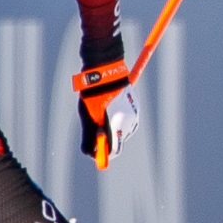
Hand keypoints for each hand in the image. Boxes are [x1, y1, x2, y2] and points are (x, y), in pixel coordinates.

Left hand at [73, 27, 135, 169]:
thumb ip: (89, 136)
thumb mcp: (88, 116)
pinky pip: (125, 121)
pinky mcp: (135, 107)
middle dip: (105, 140)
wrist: (107, 68)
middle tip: (92, 132)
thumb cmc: (94, 92)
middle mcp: (130, 122)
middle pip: (118, 141)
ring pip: (121, 131)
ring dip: (111, 129)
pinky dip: (116, 120)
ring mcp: (134, 114)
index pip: (113, 151)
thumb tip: (88, 153)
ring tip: (98, 114)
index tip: (93, 154)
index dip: (102, 155)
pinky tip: (107, 109)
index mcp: (118, 125)